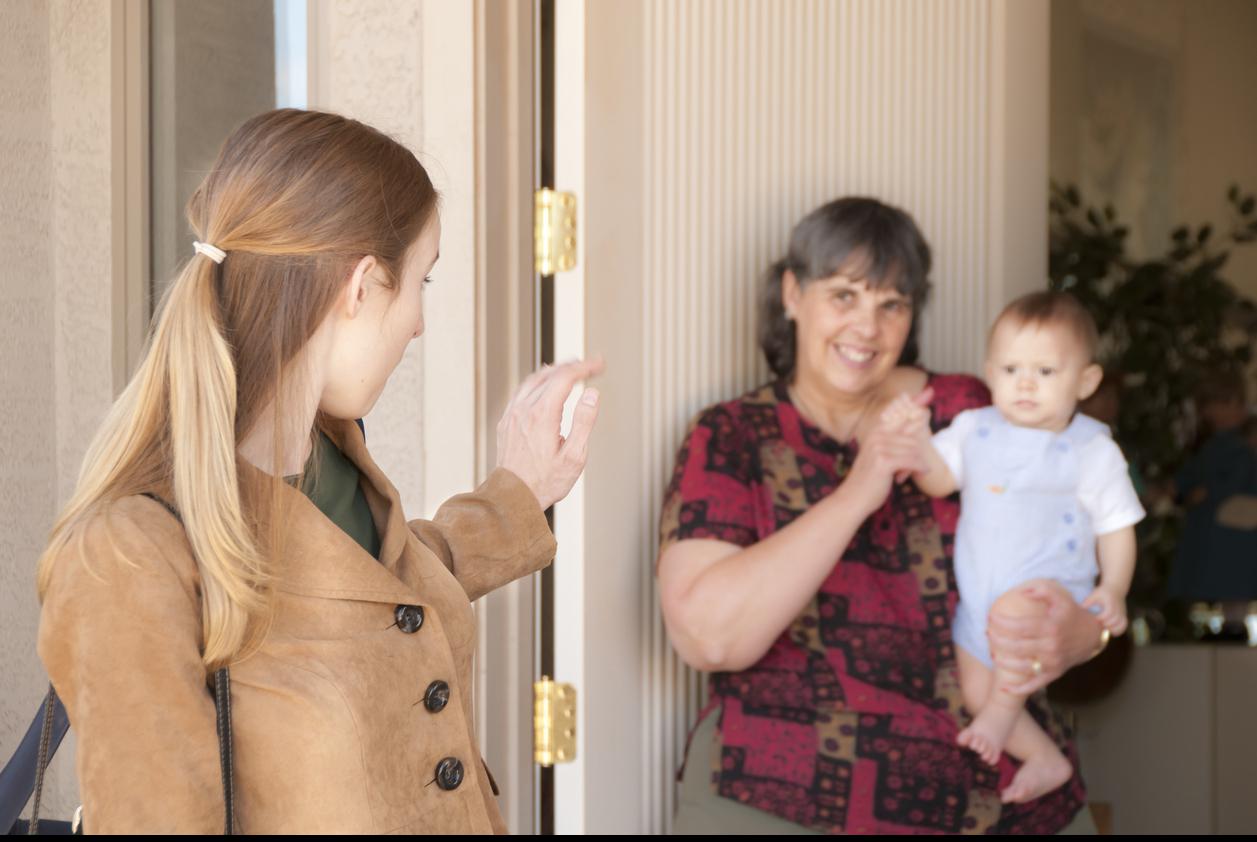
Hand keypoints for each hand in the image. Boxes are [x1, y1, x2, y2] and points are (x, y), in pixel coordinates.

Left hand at [496, 358, 604, 509]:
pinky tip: (544, 384)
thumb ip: (584, 422)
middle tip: (591, 365)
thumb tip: (592, 394)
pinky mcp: (506, 421)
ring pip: (533, 380)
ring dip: (554, 370)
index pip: (565, 378)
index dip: (585, 367)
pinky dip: (537, 381)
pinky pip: (521, 391)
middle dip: (573, 366)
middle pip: (550, 374)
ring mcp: (512, 414)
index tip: (599, 365)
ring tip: (571, 368)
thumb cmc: (545, 482)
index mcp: (542, 415)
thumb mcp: (574, 457)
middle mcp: (524, 410)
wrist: (512, 498)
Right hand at [875, 388, 933, 483]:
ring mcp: (879, 446)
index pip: (899, 414)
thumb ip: (897, 442)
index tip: (929, 391)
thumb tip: (915, 428)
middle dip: (920, 451)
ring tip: (911, 474)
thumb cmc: (871, 479)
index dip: (915, 402)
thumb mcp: (882, 457)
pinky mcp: (883, 460)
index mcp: (877, 431)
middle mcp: (877, 435)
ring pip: (914, 449)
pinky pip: (913, 460)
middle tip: (914, 466)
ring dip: (918, 464)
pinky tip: (920, 474)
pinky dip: (920, 468)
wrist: (853, 498)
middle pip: (913, 435)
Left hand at [986, 580, 1104, 694]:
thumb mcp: (1061, 597)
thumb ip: (1042, 590)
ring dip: (1003, 661)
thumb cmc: (1072, 614)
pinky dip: (1019, 689)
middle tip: (987, 632)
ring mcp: (1052, 663)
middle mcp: (1051, 647)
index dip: (1001, 622)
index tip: (990, 616)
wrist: (1093, 635)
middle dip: (996, 639)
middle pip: (1016, 646)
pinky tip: (1004, 687)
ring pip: (1021, 666)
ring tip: (991, 652)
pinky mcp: (1054, 674)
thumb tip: (1023, 592)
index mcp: (1050, 628)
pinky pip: (1035, 684)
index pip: (1018, 626)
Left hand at [1082, 586, 1127, 635]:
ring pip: (1121, 624)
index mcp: (1111, 604)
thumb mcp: (1095, 594)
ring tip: (1104, 628)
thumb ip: (1088, 602)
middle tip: (1098, 624)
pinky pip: (1124, 625)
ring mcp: (1122, 613)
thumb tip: (1080, 609)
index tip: (1095, 618)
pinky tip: (1111, 631)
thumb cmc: (1103, 592)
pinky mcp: (1123, 616)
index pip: (1107, 614)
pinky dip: (1118, 630)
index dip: (1100, 618)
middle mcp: (1118, 609)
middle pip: (1114, 621)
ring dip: (1112, 629)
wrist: (1116, 589)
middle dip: (1105, 624)